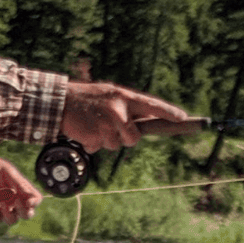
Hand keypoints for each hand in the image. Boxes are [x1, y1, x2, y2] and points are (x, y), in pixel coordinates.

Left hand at [0, 156, 41, 225]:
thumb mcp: (8, 172)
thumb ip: (20, 185)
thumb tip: (32, 198)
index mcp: (23, 191)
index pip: (36, 200)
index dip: (35, 203)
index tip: (29, 201)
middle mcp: (16, 202)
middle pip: (27, 215)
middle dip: (23, 210)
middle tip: (16, 200)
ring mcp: (4, 209)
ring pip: (12, 220)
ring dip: (8, 213)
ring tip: (1, 201)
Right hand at [61, 82, 194, 151]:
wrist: (59, 101)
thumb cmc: (87, 98)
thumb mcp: (109, 95)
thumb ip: (127, 107)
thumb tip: (149, 122)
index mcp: (124, 97)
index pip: (152, 105)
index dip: (168, 112)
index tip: (183, 118)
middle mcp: (118, 110)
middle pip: (134, 138)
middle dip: (126, 138)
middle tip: (112, 128)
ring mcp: (107, 124)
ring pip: (116, 145)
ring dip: (106, 139)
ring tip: (94, 125)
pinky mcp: (95, 136)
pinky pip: (100, 147)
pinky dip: (93, 143)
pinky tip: (85, 130)